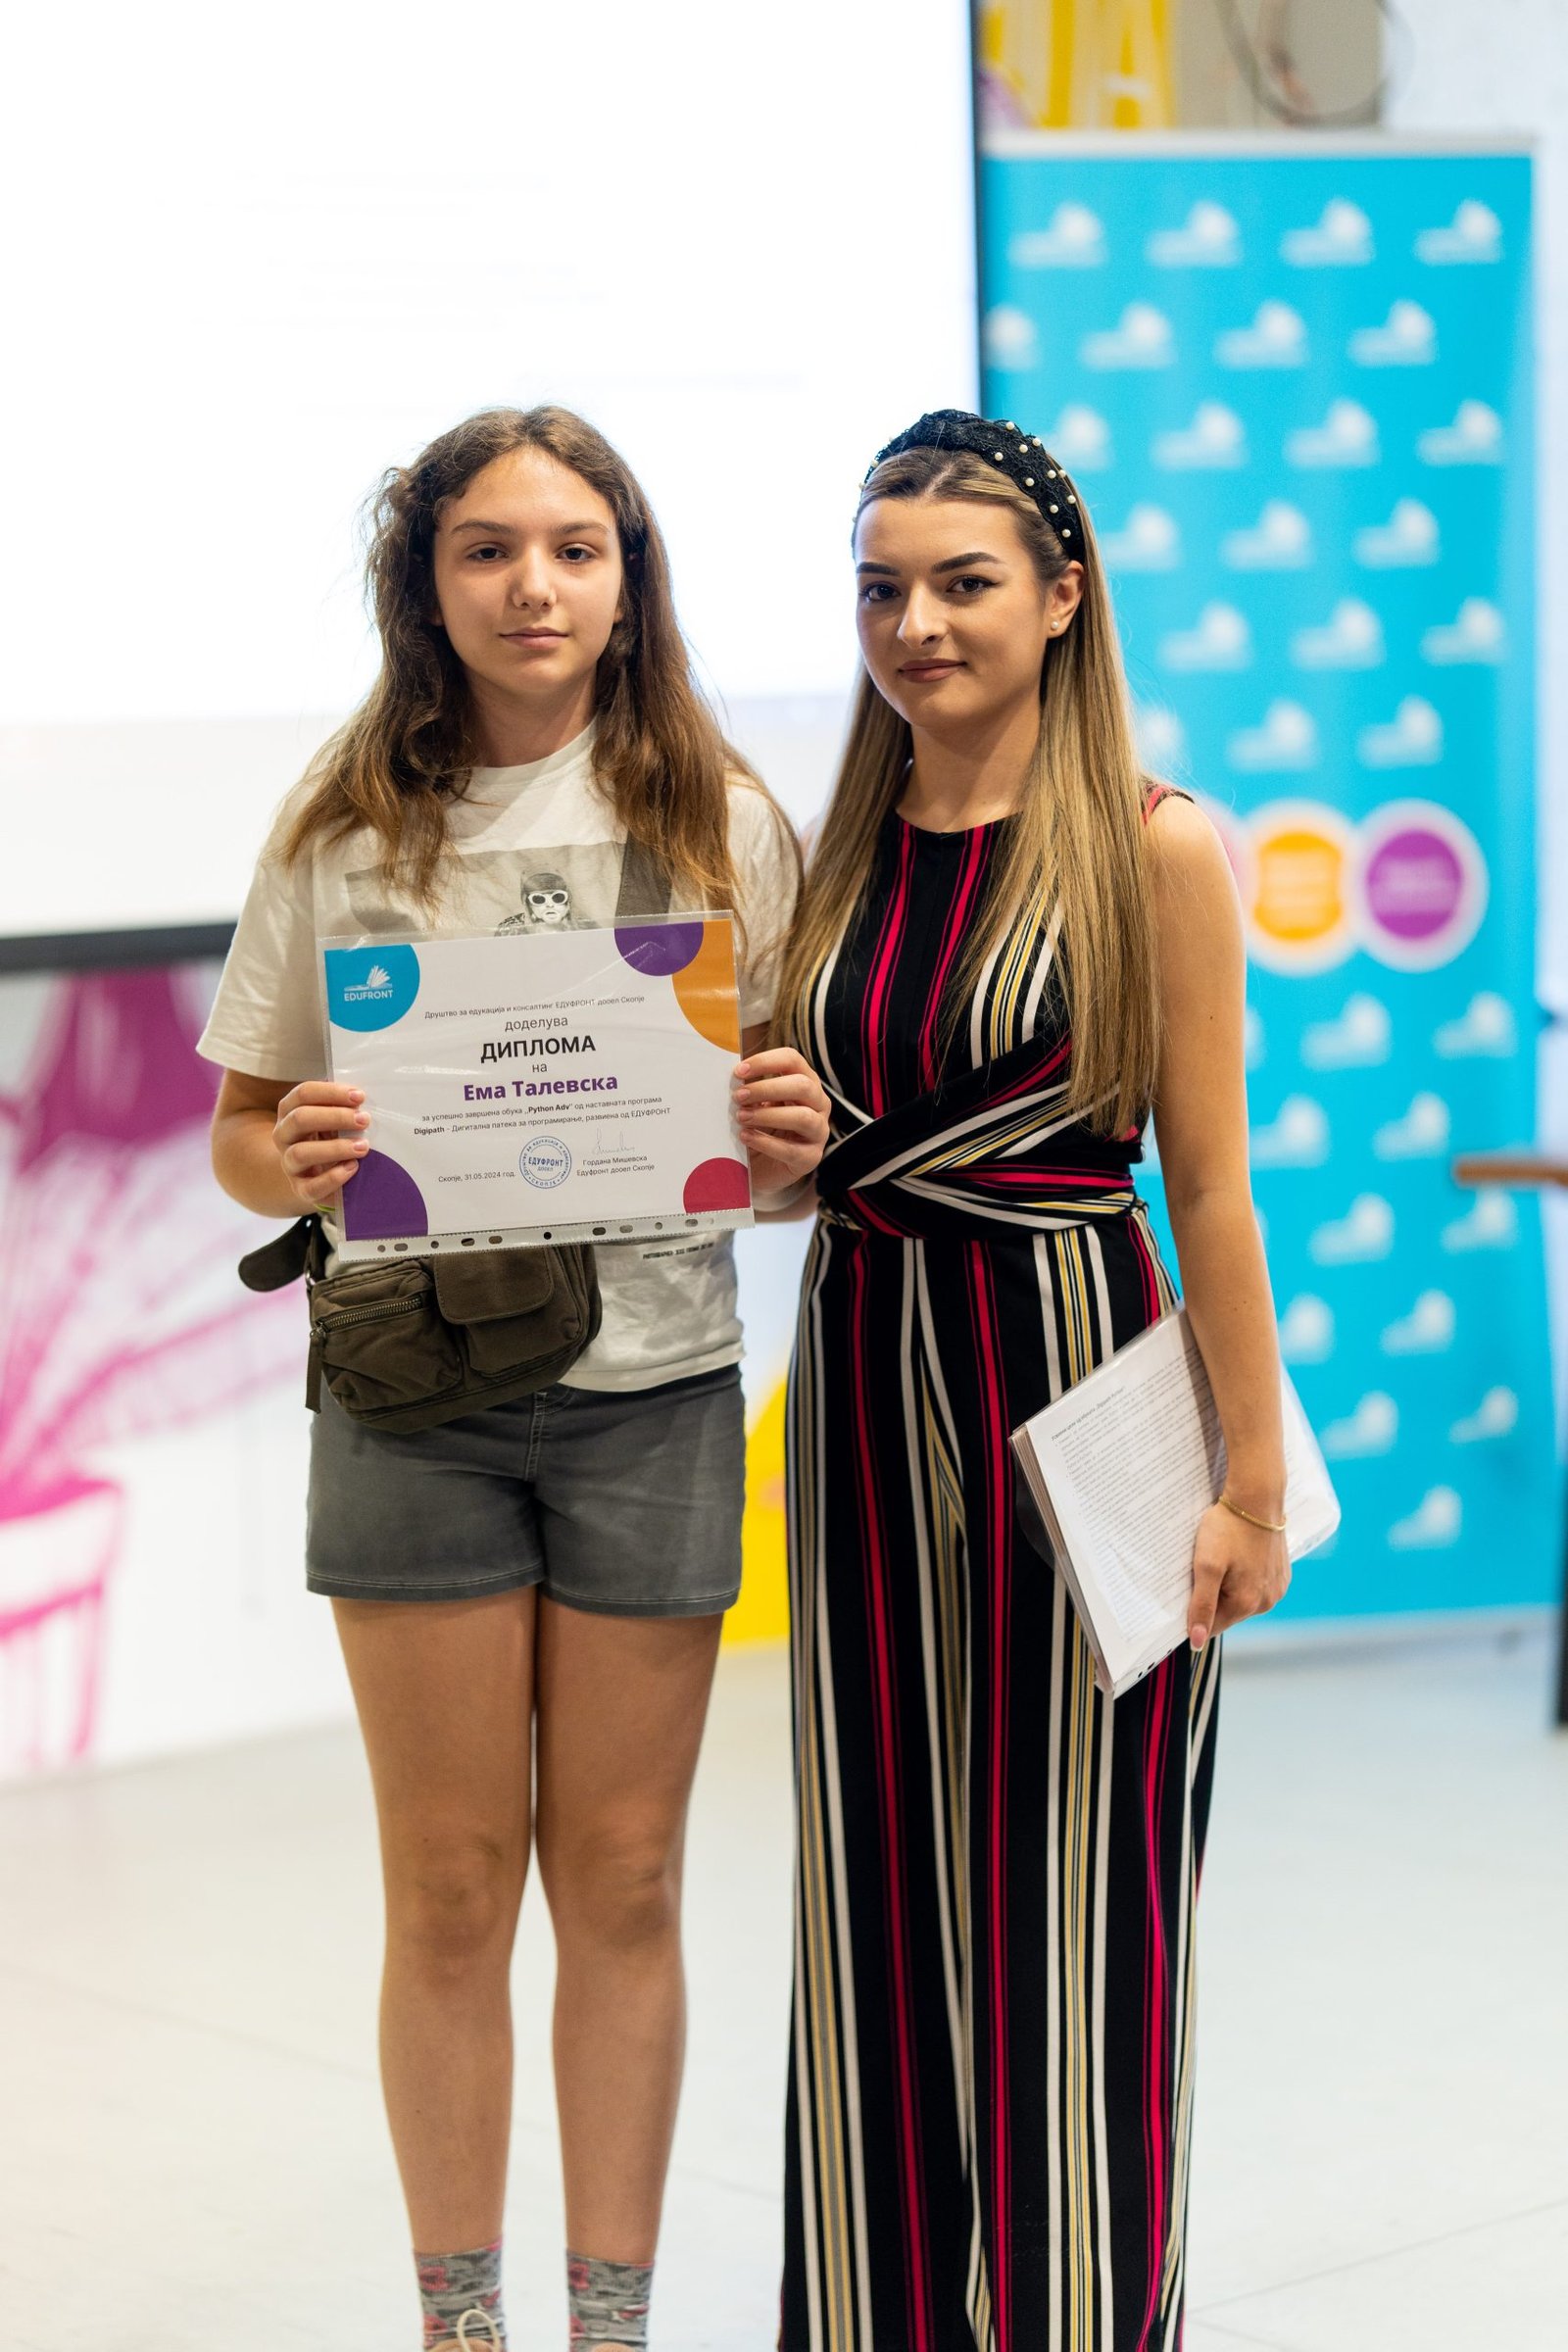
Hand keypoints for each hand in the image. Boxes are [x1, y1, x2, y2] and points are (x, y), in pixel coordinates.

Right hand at [272, 1081, 370, 1214]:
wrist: (318, 1175)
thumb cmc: (330, 1138)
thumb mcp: (333, 1120)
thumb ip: (343, 1108)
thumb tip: (365, 1100)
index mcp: (290, 1111)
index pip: (303, 1094)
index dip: (331, 1092)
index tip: (359, 1096)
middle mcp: (284, 1135)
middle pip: (300, 1119)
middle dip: (335, 1117)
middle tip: (363, 1120)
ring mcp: (288, 1163)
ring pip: (300, 1153)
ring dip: (335, 1148)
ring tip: (362, 1147)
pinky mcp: (300, 1189)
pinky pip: (311, 1187)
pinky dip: (333, 1178)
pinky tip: (352, 1168)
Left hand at [733, 1048, 830, 1200]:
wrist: (762, 1167)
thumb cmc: (760, 1128)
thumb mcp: (756, 1104)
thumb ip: (749, 1090)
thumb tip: (732, 1078)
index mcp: (805, 1082)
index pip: (792, 1060)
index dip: (766, 1061)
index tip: (739, 1071)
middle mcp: (818, 1104)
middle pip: (802, 1085)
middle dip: (767, 1088)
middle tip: (738, 1096)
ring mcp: (818, 1131)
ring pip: (802, 1116)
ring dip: (767, 1115)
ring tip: (741, 1117)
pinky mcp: (811, 1157)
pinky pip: (791, 1149)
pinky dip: (765, 1142)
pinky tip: (745, 1138)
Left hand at [1187, 1501, 1290, 1651]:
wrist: (1257, 1498)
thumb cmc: (1228, 1529)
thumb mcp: (1206, 1566)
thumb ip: (1202, 1606)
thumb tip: (1198, 1643)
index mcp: (1247, 1604)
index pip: (1212, 1626)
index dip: (1196, 1611)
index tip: (1189, 1588)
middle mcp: (1267, 1602)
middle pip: (1228, 1612)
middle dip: (1213, 1595)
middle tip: (1205, 1566)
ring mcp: (1277, 1588)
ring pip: (1242, 1599)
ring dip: (1228, 1585)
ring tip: (1224, 1558)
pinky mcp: (1282, 1575)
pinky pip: (1256, 1585)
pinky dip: (1244, 1575)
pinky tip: (1239, 1555)